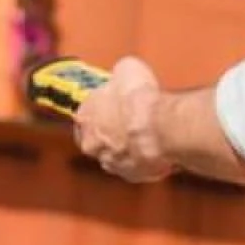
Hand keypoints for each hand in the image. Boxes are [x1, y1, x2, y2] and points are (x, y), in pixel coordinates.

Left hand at [73, 55, 173, 182]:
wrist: (158, 126)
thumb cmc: (139, 98)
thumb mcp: (127, 69)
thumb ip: (120, 75)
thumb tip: (124, 73)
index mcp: (84, 115)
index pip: (85, 112)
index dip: (102, 107)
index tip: (114, 102)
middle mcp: (92, 143)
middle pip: (97, 138)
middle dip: (112, 131)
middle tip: (131, 121)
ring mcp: (112, 162)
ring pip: (117, 155)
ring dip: (129, 147)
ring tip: (150, 136)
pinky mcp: (133, 175)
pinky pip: (138, 167)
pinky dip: (147, 159)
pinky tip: (160, 148)